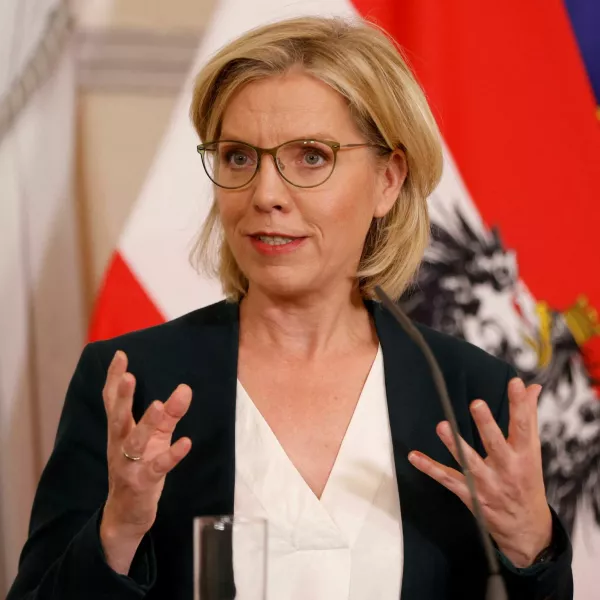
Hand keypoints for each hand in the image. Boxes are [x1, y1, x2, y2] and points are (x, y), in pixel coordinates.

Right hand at [100, 350, 191, 572]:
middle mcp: (120, 445)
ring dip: (147, 424)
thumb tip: (186, 388)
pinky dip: (171, 455)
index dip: (115, 379)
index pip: (113, 401)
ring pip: (135, 443)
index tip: (121, 355)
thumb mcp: (155, 438)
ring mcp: (129, 466)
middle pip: (118, 418)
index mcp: (120, 432)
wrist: (125, 515)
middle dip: (123, 397)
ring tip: (159, 405)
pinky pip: (157, 468)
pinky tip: (185, 443)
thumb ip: (170, 413)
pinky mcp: (142, 484)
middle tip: (129, 376)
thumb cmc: (140, 468)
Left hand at [408, 378, 551, 567]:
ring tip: (442, 426)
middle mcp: (506, 469)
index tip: (515, 384)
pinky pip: (447, 479)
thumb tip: (532, 388)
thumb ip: (528, 417)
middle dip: (487, 425)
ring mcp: (487, 483)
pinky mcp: (470, 494)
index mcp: (525, 455)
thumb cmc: (527, 482)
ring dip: (454, 445)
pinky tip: (414, 456)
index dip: (520, 405)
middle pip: (496, 444)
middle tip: (477, 404)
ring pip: (469, 462)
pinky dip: (430, 468)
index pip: (524, 426)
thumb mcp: (532, 451)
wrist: (526, 529)